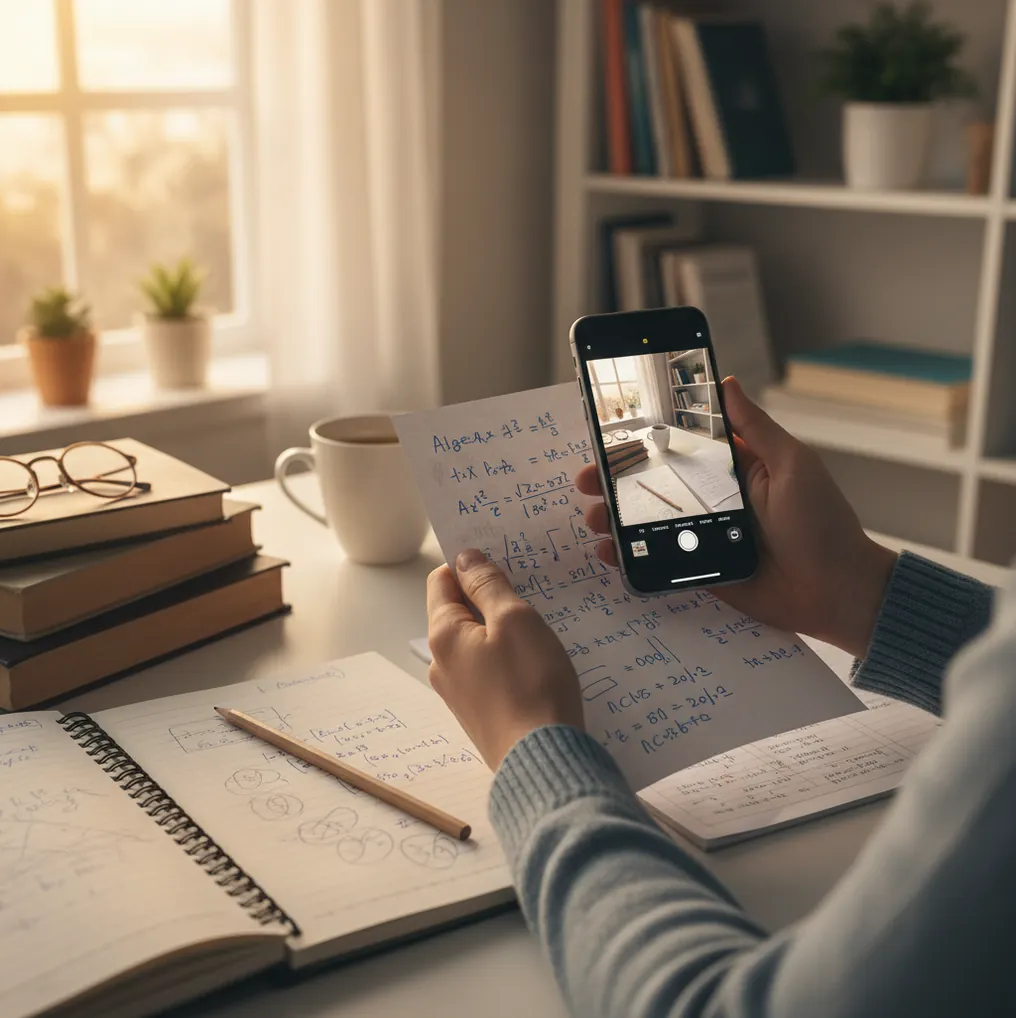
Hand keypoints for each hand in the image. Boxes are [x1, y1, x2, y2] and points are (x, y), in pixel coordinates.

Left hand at [426, 549, 584, 769]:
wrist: (543, 760)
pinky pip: (488, 669)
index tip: (503, 564)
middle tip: (528, 595)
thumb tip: (465, 558)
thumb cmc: (531, 685)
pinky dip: (508, 658)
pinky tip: (535, 664)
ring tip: (538, 630)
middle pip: (459, 611)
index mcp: (442, 635)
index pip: (442, 580)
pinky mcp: (480, 711)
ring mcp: (459, 691)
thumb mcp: (515, 620)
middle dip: (489, 598)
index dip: (470, 566)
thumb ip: (488, 585)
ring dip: (502, 629)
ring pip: (476, 642)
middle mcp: (441, 663)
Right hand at [577, 377, 896, 658]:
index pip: (680, 446)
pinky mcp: (699, 569)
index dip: (643, 440)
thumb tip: (729, 383)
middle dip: (614, 481)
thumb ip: (757, 428)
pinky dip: (629, 557)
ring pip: (647, 522)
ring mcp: (702, 535)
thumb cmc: (823, 524)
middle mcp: (713, 499)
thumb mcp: (793, 465)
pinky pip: (657, 560)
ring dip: (614, 518)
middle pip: (653, 484)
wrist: (835, 591)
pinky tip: (610, 552)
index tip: (609, 433)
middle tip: (587, 479)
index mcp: (734, 468)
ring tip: (594, 517)